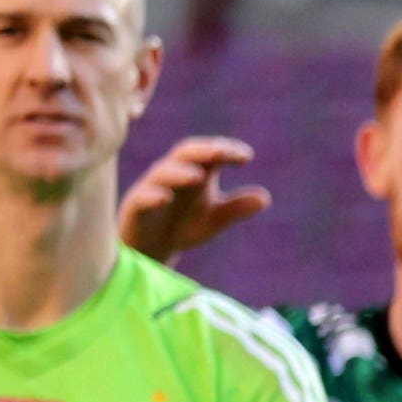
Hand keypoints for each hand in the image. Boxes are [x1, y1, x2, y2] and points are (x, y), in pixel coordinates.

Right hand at [119, 137, 271, 263]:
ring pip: (163, 172)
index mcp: (196, 173)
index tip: (246, 156)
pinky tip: (165, 198)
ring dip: (180, 172)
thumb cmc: (185, 225)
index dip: (227, 151)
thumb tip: (265, 198)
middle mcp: (173, 174)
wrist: (153, 250)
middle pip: (186, 153)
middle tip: (220, 152)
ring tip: (197, 175)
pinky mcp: (135, 207)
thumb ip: (237, 208)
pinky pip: (142, 197)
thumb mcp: (215, 219)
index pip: (211, 154)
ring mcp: (152, 188)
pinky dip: (153, 195)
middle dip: (203, 151)